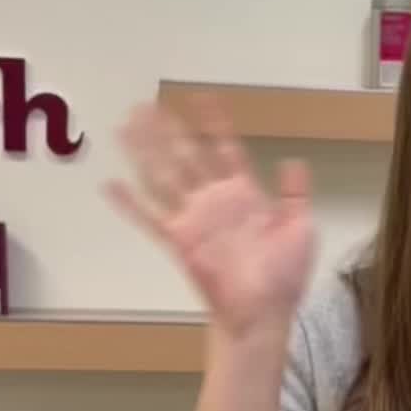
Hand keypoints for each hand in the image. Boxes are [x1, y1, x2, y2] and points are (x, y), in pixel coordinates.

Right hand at [105, 98, 316, 338]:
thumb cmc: (285, 276)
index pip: (226, 150)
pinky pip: (149, 218)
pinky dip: (128, 203)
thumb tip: (294, 161)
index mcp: (244, 194)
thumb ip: (295, 194)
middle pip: (185, 155)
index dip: (215, 124)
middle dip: (166, 130)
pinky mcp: (178, 241)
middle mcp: (214, 201)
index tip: (203, 98)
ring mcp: (194, 220)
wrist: (264, 313)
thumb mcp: (301, 228)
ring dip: (144, 151)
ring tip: (125, 126)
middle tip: (145, 105)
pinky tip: (109, 184)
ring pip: (163, 176)